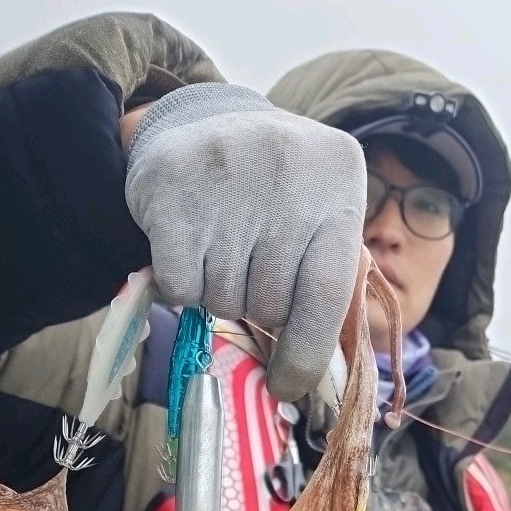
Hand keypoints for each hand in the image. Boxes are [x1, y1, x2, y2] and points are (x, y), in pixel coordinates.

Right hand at [124, 84, 365, 400]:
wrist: (198, 123)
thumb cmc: (273, 189)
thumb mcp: (319, 211)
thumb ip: (329, 276)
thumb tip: (313, 375)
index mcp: (339, 179)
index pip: (328, 293)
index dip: (306, 354)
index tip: (287, 387)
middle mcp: (288, 171)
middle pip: (271, 305)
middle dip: (259, 309)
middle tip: (250, 270)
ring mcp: (227, 176)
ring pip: (223, 301)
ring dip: (220, 295)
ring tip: (221, 248)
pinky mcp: (170, 191)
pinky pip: (180, 289)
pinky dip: (183, 286)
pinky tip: (191, 246)